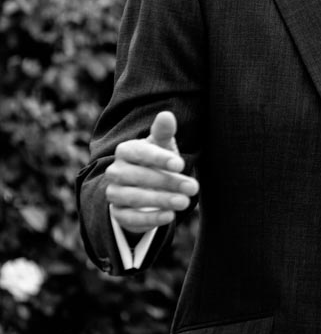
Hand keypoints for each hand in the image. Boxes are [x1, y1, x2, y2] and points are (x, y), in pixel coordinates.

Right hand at [105, 111, 198, 232]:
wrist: (146, 186)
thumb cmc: (157, 160)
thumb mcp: (162, 146)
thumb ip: (163, 132)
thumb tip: (166, 115)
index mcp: (125, 151)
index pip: (138, 153)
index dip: (159, 158)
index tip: (181, 164)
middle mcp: (114, 172)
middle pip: (137, 177)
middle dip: (167, 182)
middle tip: (193, 187)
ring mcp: (114, 193)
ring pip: (133, 198)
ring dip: (160, 200)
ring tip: (184, 202)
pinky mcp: (118, 214)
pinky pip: (130, 218)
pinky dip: (150, 219)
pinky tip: (170, 216)